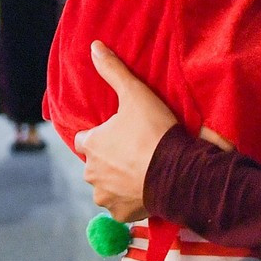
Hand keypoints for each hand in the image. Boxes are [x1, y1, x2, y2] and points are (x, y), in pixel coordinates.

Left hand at [77, 41, 178, 223]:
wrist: (176, 172)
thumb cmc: (153, 131)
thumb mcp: (135, 93)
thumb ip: (113, 70)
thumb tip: (93, 46)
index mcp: (91, 145)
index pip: (83, 139)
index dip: (98, 135)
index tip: (115, 132)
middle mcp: (91, 173)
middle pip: (94, 164)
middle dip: (107, 159)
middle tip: (132, 150)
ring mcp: (105, 196)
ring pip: (105, 186)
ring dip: (116, 180)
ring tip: (140, 170)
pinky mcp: (120, 214)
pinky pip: (119, 206)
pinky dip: (128, 200)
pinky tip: (144, 188)